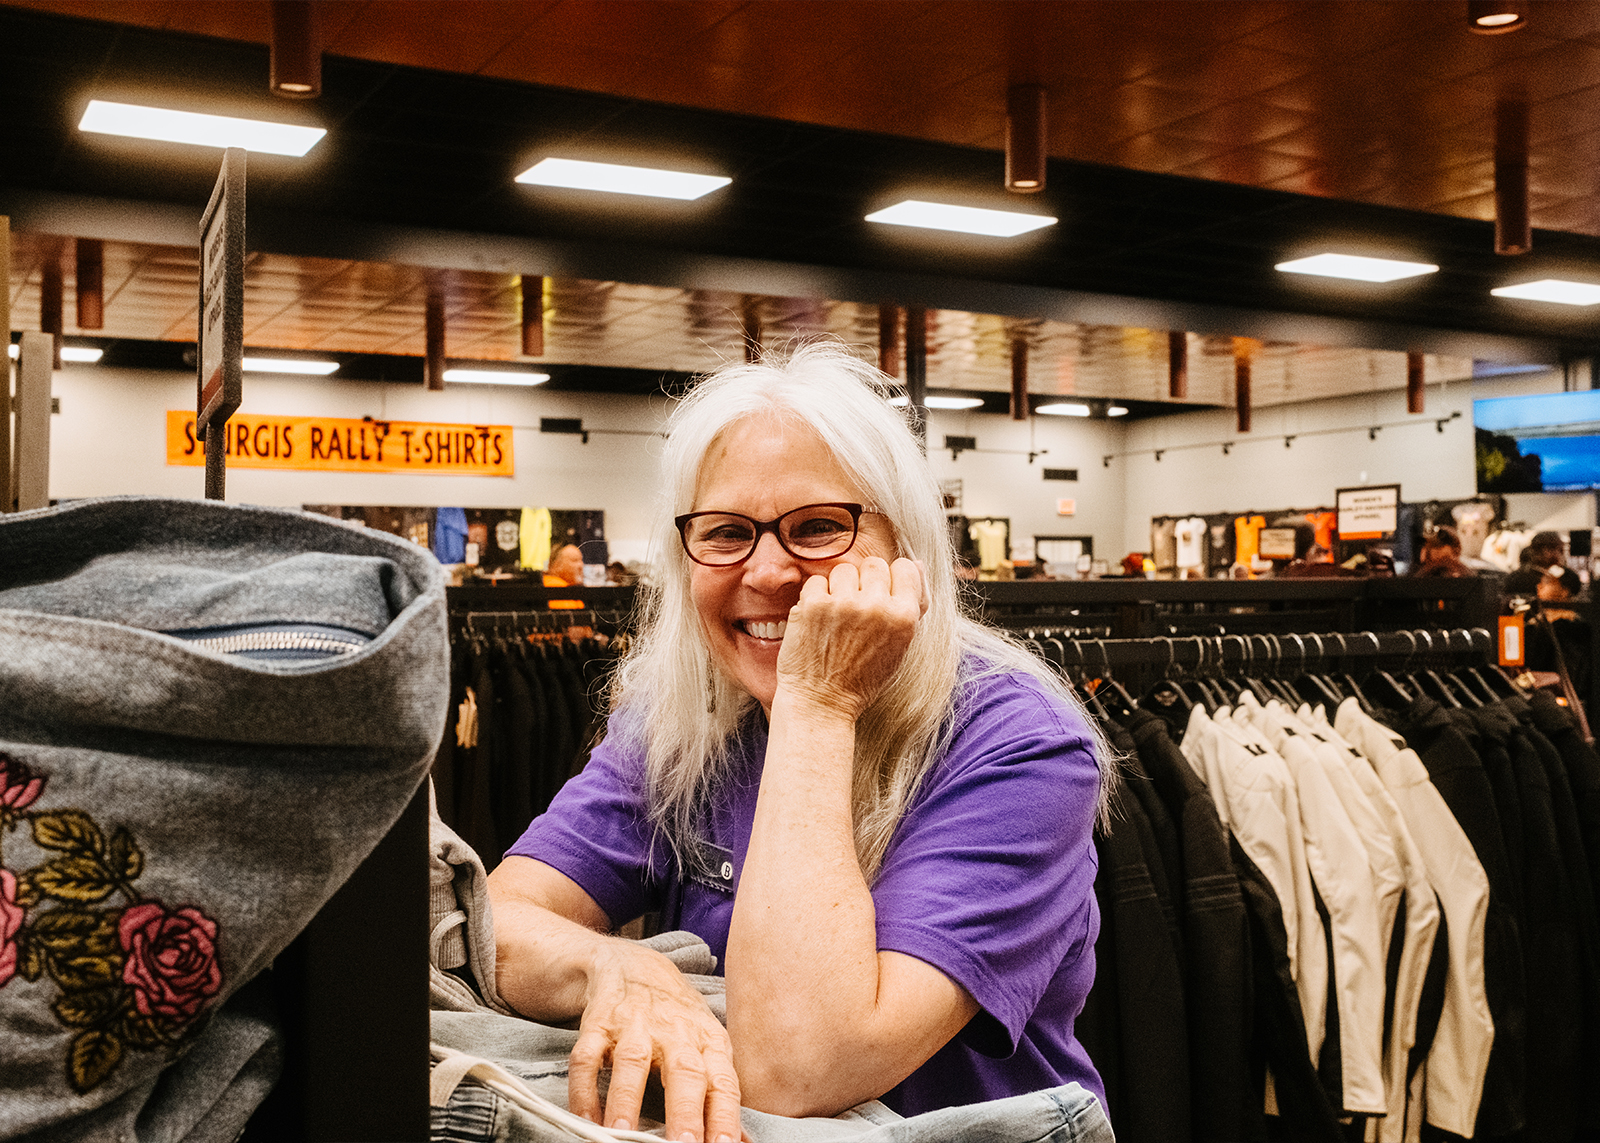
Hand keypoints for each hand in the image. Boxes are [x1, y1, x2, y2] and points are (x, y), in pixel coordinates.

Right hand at [569, 940, 742, 1142]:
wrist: (634, 966)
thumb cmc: (678, 1019)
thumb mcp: (707, 1045)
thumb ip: (720, 1093)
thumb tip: (743, 1142)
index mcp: (708, 1041)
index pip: (722, 1082)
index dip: (724, 1115)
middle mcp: (674, 1032)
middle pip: (684, 1071)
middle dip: (685, 1110)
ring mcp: (634, 1026)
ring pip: (632, 1062)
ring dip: (627, 1099)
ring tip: (622, 1133)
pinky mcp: (598, 1024)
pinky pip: (587, 1058)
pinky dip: (583, 1089)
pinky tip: (586, 1118)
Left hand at [774, 556, 925, 720]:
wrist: (821, 702)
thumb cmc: (862, 677)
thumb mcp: (900, 646)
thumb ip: (914, 604)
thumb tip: (919, 564)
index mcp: (903, 617)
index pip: (905, 567)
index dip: (893, 580)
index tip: (882, 598)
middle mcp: (875, 607)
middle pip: (874, 564)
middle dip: (865, 582)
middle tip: (856, 610)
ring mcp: (843, 604)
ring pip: (844, 569)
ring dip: (839, 588)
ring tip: (836, 616)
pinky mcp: (813, 605)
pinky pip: (817, 580)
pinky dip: (815, 596)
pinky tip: (818, 620)